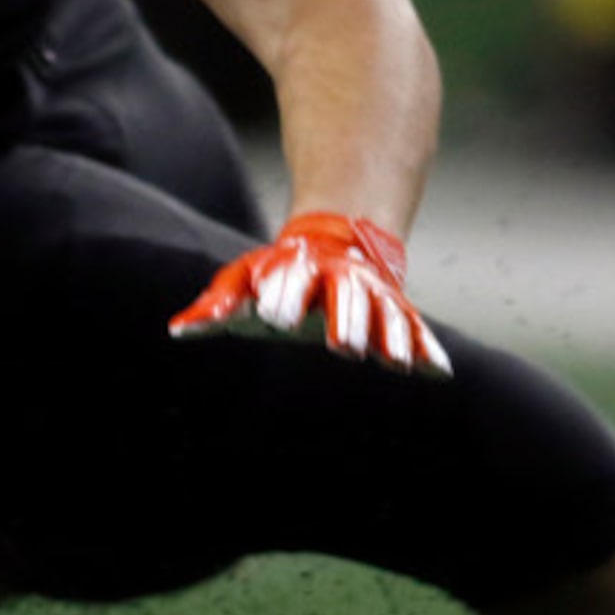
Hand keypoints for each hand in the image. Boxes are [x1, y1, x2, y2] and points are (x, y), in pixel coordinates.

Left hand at [168, 211, 450, 376]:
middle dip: (345, 319)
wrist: (334, 242)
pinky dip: (425, 348)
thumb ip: (215, 307)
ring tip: (393, 363)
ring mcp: (372, 292)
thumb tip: (178, 330)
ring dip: (389, 337)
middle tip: (343, 347)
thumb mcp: (243, 282)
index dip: (283, 295)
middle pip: (344, 296)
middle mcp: (340, 277)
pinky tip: (436, 372)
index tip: (272, 316)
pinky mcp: (396, 310)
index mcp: (300, 267)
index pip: (290, 279)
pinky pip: (415, 328)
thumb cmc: (276, 274)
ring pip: (384, 312)